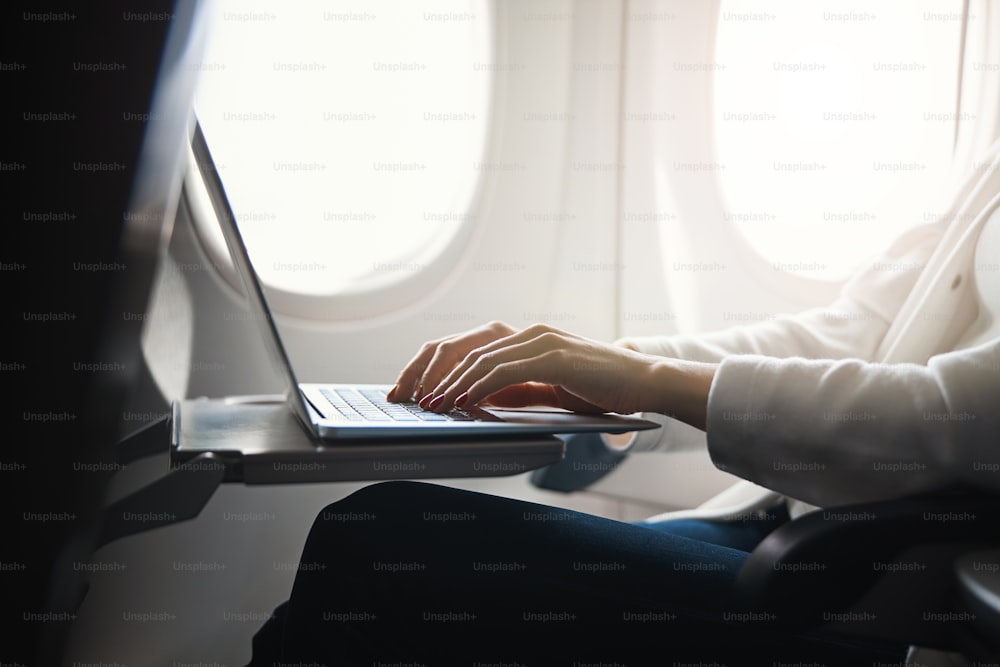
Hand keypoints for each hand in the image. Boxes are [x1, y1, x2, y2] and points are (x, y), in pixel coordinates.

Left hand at [400, 323, 658, 414]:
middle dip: (430, 373)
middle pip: (463, 346)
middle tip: (407, 397)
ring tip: (431, 405)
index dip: (435, 368)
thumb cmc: (599, 389)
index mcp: (525, 339)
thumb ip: (515, 390)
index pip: (467, 347)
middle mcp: (528, 333)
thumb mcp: (548, 390)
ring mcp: (541, 340)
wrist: (644, 382)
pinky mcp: (554, 355)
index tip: (413, 391)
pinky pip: (506, 369)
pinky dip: (480, 385)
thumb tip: (477, 402)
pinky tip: (464, 400)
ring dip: (451, 383)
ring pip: (480, 357)